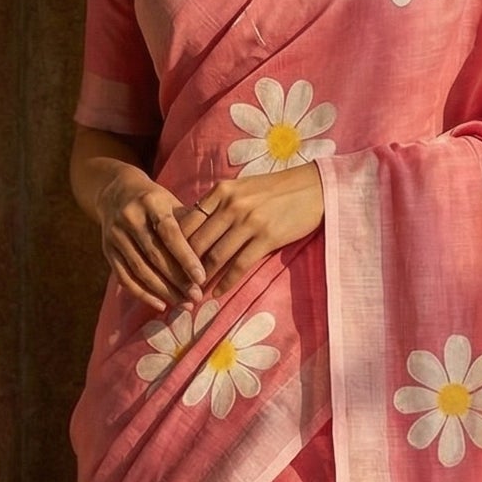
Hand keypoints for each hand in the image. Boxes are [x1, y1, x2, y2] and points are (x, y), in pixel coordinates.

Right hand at [96, 163, 208, 311]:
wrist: (116, 192)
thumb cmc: (155, 201)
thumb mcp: (172, 202)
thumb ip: (189, 225)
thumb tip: (211, 255)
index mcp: (150, 202)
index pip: (170, 233)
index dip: (185, 257)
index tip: (201, 278)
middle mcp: (130, 217)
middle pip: (154, 255)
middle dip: (177, 280)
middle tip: (196, 296)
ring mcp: (116, 235)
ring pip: (140, 270)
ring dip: (163, 291)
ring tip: (184, 303)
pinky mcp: (107, 250)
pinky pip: (125, 278)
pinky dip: (143, 294)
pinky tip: (161, 304)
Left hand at [178, 163, 324, 299]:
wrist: (313, 188)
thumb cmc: (276, 189)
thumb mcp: (242, 188)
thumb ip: (218, 204)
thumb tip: (193, 227)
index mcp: (221, 192)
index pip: (187, 222)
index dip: (174, 246)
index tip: (168, 263)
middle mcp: (231, 205)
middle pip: (197, 242)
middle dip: (184, 267)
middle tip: (176, 284)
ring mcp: (248, 222)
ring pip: (215, 256)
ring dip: (202, 279)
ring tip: (194, 293)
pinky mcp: (266, 238)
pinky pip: (239, 265)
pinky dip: (225, 282)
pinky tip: (217, 293)